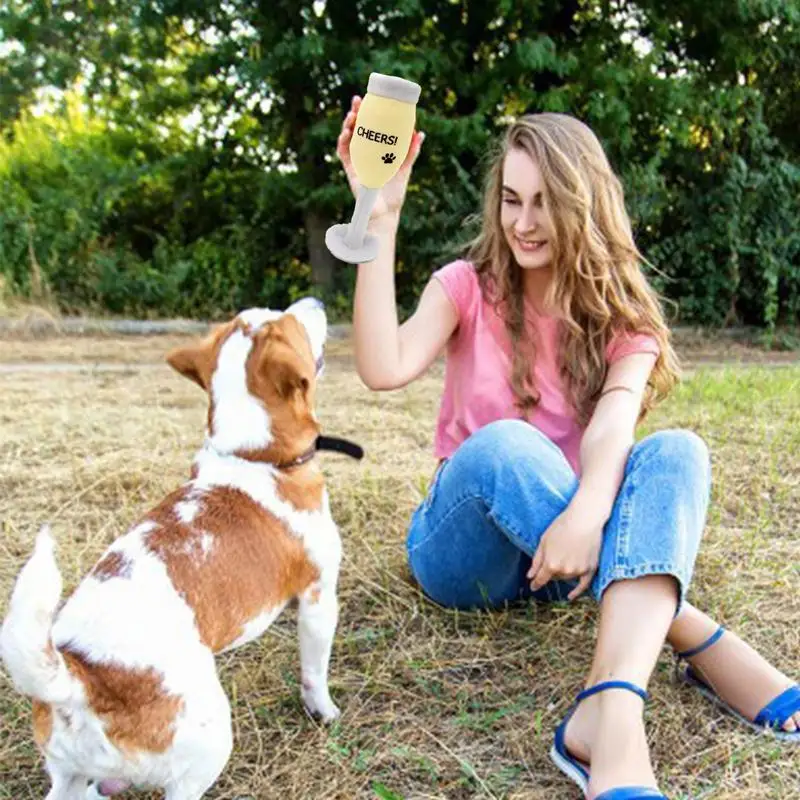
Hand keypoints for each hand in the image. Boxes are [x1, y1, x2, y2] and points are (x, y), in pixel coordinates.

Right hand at [336, 95, 424, 223]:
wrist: (386, 212)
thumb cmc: (394, 192)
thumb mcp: (405, 168)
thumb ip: (411, 152)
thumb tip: (420, 133)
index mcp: (376, 150)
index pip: (370, 126)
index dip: (369, 112)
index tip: (371, 98)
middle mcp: (364, 153)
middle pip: (357, 128)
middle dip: (356, 112)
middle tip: (358, 100)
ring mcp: (357, 161)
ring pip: (348, 137)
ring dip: (347, 124)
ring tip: (352, 114)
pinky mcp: (351, 170)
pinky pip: (343, 153)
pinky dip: (343, 142)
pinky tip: (346, 133)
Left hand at [527, 502, 603, 600]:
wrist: (585, 519)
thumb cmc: (561, 526)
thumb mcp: (543, 541)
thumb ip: (536, 561)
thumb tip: (530, 576)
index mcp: (551, 564)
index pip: (540, 579)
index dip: (535, 583)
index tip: (533, 586)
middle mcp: (564, 570)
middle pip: (554, 577)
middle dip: (551, 570)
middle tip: (555, 554)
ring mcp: (578, 571)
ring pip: (567, 578)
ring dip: (563, 572)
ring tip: (566, 553)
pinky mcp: (591, 569)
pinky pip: (583, 586)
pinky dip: (576, 592)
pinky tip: (570, 596)